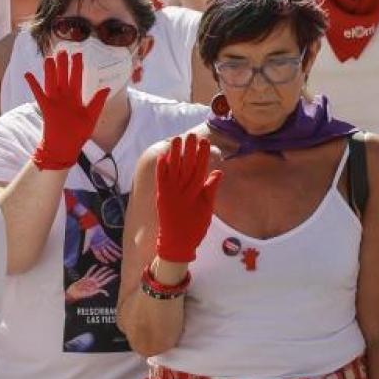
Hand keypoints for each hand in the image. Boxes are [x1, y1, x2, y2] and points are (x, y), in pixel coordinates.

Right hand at [24, 51, 109, 170]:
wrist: (66, 146)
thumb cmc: (79, 133)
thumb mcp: (92, 116)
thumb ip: (97, 101)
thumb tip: (107, 87)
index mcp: (76, 98)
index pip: (77, 78)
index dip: (77, 66)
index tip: (78, 54)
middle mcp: (64, 97)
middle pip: (63, 77)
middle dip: (63, 64)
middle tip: (63, 49)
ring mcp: (54, 101)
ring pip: (52, 82)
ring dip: (50, 70)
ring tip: (49, 57)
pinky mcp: (46, 108)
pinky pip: (39, 94)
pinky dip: (33, 85)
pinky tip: (28, 74)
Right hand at [65, 264, 118, 302]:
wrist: (73, 293)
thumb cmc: (81, 295)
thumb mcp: (91, 294)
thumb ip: (99, 292)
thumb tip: (107, 293)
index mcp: (97, 286)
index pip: (106, 281)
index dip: (111, 278)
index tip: (116, 274)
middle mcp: (94, 283)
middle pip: (103, 276)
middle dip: (108, 273)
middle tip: (112, 269)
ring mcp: (90, 280)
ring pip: (97, 273)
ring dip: (102, 270)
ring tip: (106, 267)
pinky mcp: (84, 278)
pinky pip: (89, 272)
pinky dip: (92, 268)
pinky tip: (95, 265)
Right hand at [87, 224, 122, 263]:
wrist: (92, 225)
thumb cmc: (89, 233)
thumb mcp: (87, 240)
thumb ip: (86, 246)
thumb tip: (83, 253)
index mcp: (94, 248)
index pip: (99, 255)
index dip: (103, 259)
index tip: (107, 262)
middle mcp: (99, 246)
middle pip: (106, 253)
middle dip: (111, 257)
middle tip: (116, 260)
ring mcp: (103, 243)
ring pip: (110, 249)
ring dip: (115, 253)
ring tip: (120, 256)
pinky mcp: (107, 239)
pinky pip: (112, 244)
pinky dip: (116, 247)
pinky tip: (120, 249)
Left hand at [155, 134, 222, 263]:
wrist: (176, 243)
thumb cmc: (195, 227)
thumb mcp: (208, 209)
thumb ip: (211, 189)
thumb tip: (218, 171)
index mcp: (196, 192)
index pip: (200, 168)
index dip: (202, 154)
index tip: (205, 141)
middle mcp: (182, 190)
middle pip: (186, 165)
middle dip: (189, 149)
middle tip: (191, 135)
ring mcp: (170, 192)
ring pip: (173, 169)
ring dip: (175, 153)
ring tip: (177, 139)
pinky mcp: (160, 196)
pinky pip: (161, 179)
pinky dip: (161, 167)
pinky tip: (163, 156)